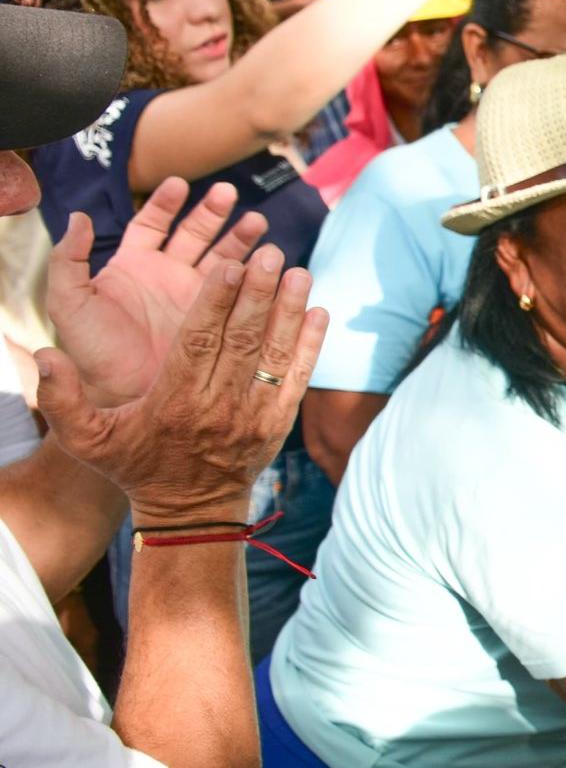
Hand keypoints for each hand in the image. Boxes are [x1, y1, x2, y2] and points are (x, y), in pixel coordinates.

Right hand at [36, 247, 326, 525]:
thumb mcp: (88, 440)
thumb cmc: (136, 466)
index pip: (199, 342)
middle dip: (259, 295)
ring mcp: (254, 415)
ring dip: (290, 312)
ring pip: (275, 355)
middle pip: (243, 341)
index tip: (231, 265)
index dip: (217, 302)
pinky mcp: (279, 423)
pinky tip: (320, 312)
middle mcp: (219, 406)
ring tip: (300, 272)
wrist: (190, 513)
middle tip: (272, 255)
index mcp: (174, 402)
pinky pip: (299, 378)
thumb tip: (44, 354)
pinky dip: (311, 345)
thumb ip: (61, 398)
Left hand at [46, 179, 267, 407]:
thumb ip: (68, 260)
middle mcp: (167, 277)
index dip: (165, 203)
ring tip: (259, 225)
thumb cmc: (93, 353)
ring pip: (223, 257)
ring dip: (240, 238)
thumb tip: (80, 217)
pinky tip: (270, 264)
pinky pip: (241, 292)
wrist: (124, 398)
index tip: (180, 184)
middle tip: (228, 194)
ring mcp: (196, 298)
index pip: (152, 224)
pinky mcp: (219, 319)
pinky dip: (256, 277)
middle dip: (212, 212)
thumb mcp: (70, 304)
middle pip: (194, 234)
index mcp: (134, 267)